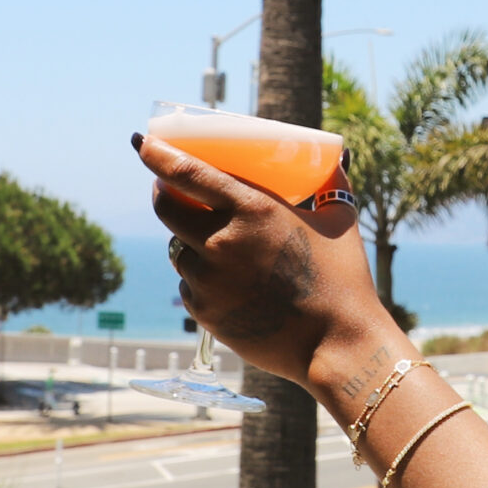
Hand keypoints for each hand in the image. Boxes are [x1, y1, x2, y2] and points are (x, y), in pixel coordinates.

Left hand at [132, 134, 399, 392]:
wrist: (336, 344)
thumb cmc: (345, 280)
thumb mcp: (341, 220)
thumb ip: (333, 184)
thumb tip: (338, 156)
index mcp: (252, 210)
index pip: (187, 174)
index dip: (157, 155)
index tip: (142, 142)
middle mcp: (222, 242)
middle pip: (167, 209)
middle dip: (162, 193)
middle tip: (169, 188)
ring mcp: (209, 280)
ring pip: (179, 250)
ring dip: (188, 241)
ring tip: (216, 244)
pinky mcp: (205, 312)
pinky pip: (190, 285)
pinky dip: (201, 278)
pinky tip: (228, 283)